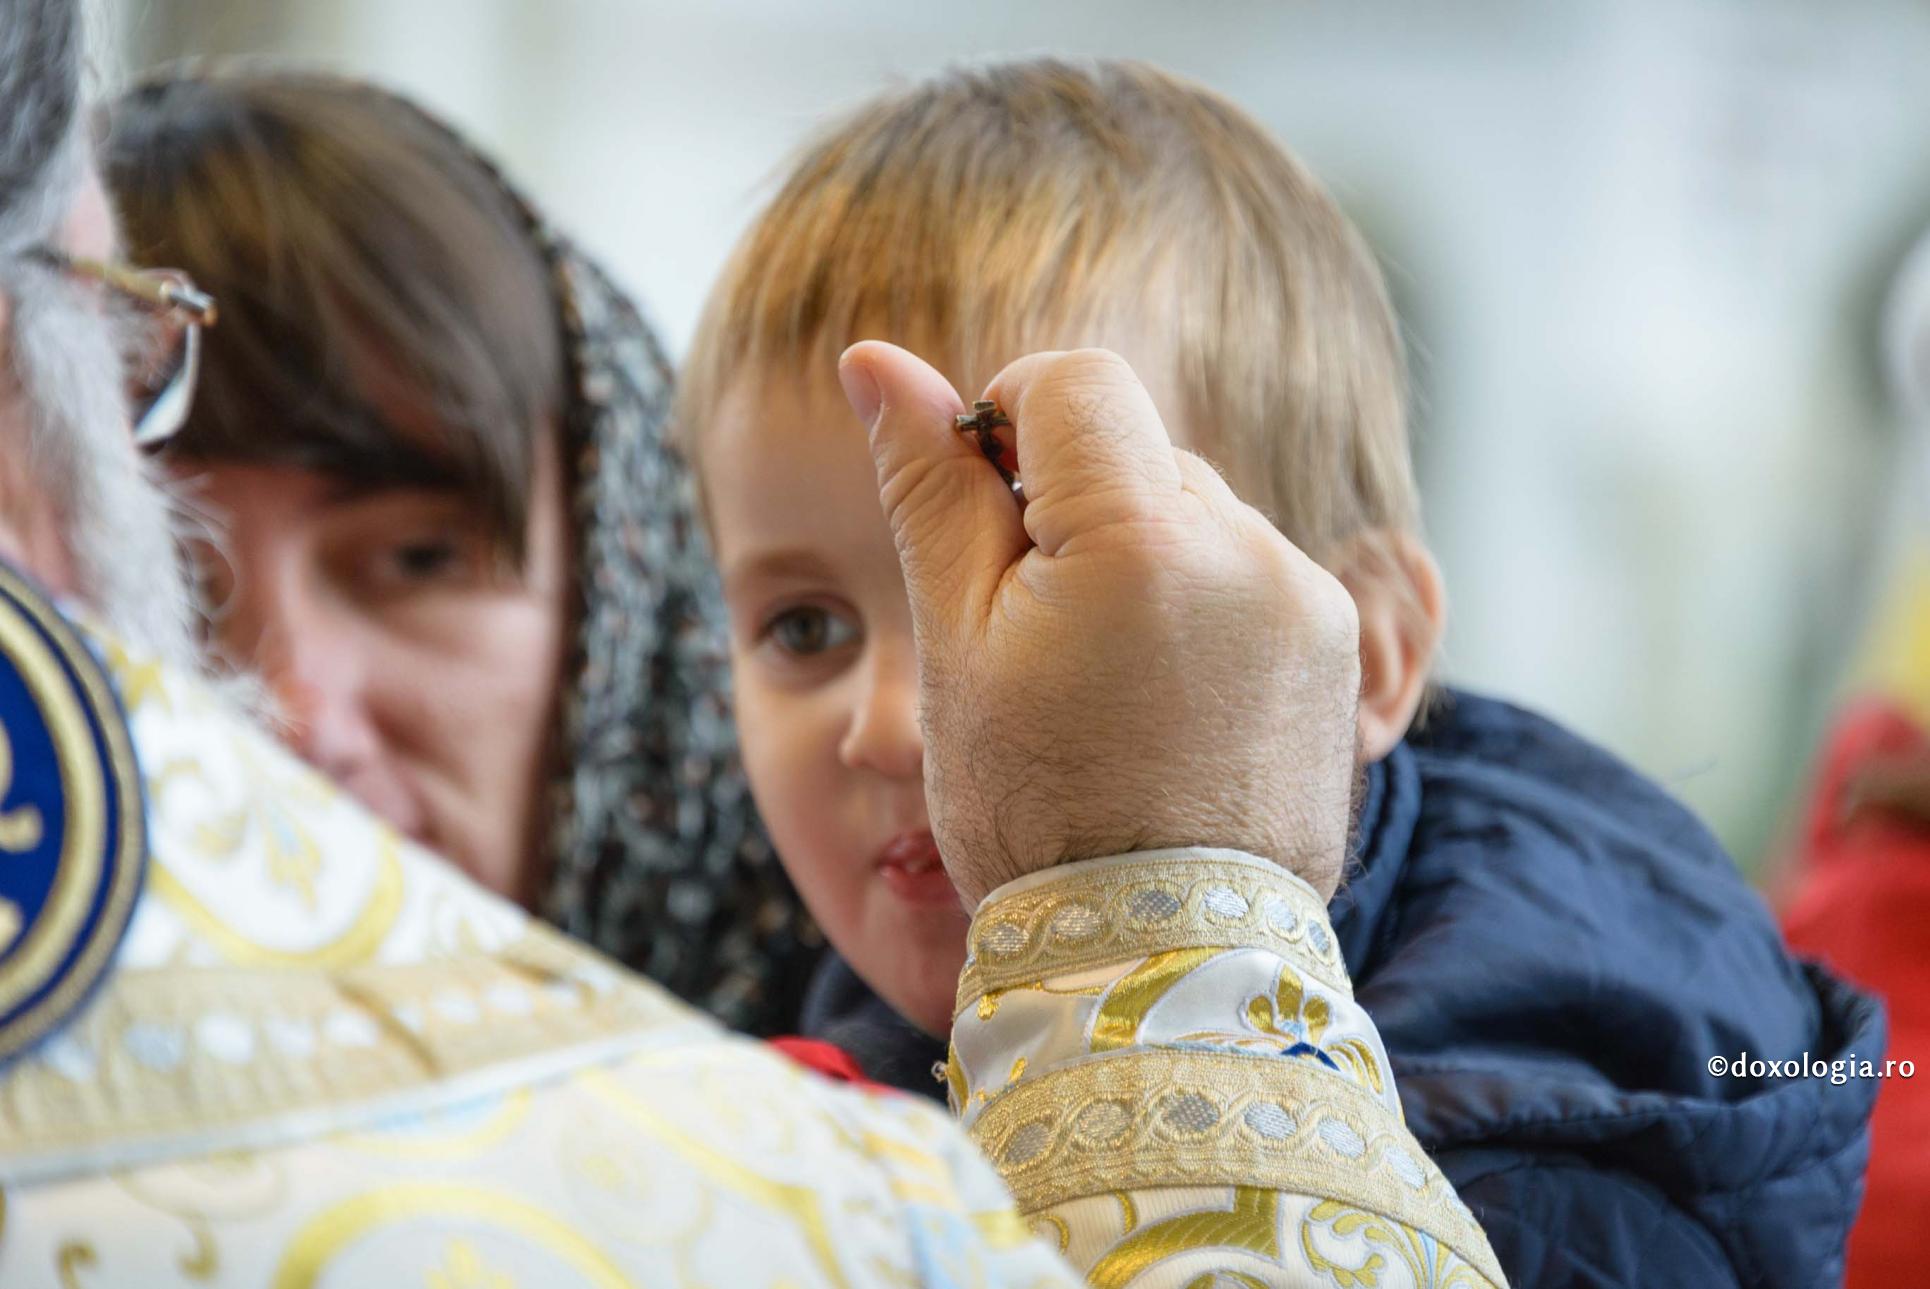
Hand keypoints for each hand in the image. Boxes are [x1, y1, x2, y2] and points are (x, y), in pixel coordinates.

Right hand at [839, 343, 1360, 906]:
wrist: (1158, 953)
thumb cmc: (1033, 805)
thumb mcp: (956, 643)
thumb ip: (927, 486)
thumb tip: (872, 359)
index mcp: (1142, 536)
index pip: (1075, 381)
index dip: (1009, 421)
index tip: (985, 509)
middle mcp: (1249, 548)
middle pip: (1136, 449)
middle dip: (1072, 509)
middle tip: (1034, 632)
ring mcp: (1306, 598)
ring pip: (1191, 512)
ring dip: (1138, 557)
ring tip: (1104, 681)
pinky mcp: (1335, 642)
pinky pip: (1247, 570)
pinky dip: (1196, 603)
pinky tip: (1163, 697)